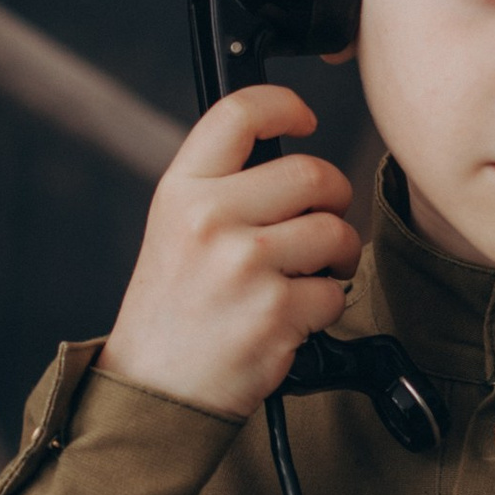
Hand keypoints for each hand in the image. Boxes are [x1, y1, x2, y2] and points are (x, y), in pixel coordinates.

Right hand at [100, 84, 360, 421]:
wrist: (156, 388)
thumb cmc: (171, 310)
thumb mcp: (174, 230)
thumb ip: (221, 187)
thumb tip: (286, 153)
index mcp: (181, 192)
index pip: (239, 114)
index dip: (284, 106)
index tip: (304, 119)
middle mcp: (210, 221)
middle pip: (311, 172)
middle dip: (332, 197)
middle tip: (321, 219)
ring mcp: (245, 266)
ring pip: (335, 231)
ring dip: (337, 254)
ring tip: (310, 272)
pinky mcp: (276, 312)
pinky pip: (334, 291)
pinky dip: (325, 306)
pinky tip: (292, 315)